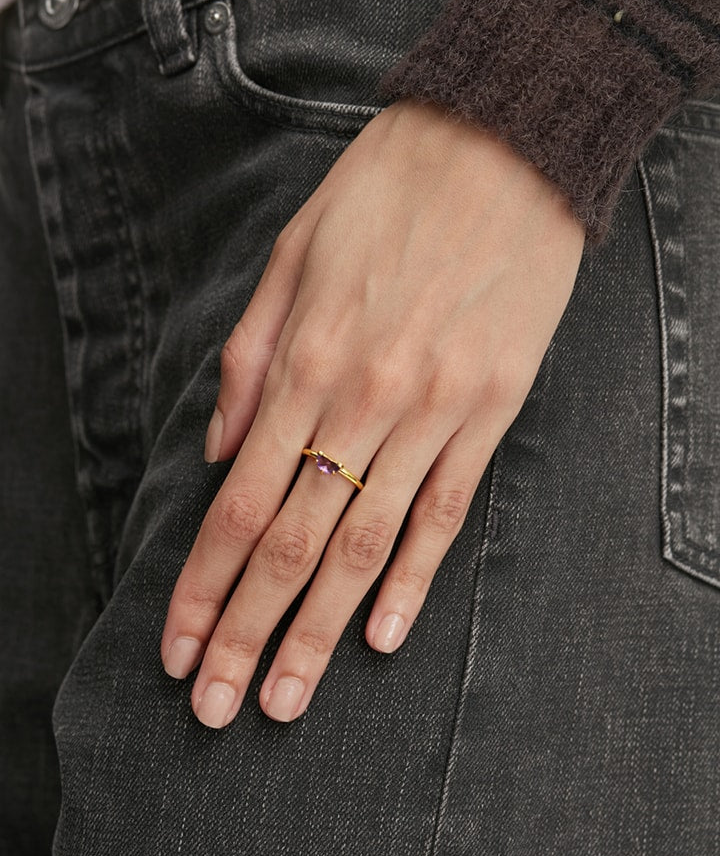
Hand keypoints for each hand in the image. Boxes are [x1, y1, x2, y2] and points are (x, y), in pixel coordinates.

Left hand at [160, 97, 585, 727]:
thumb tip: (217, 451)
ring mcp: (433, 414)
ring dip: (318, 631)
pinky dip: (414, 581)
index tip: (177, 648)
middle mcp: (363, 402)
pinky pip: (447, 512)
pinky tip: (382, 638)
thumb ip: (247, 360)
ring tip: (287, 699)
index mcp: (304, 363)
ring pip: (365, 548)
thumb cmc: (386, 194)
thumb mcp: (289, 256)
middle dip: (246, 634)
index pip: (237, 505)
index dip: (201, 585)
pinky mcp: (491, 413)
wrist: (502, 147)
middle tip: (217, 708)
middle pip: (291, 545)